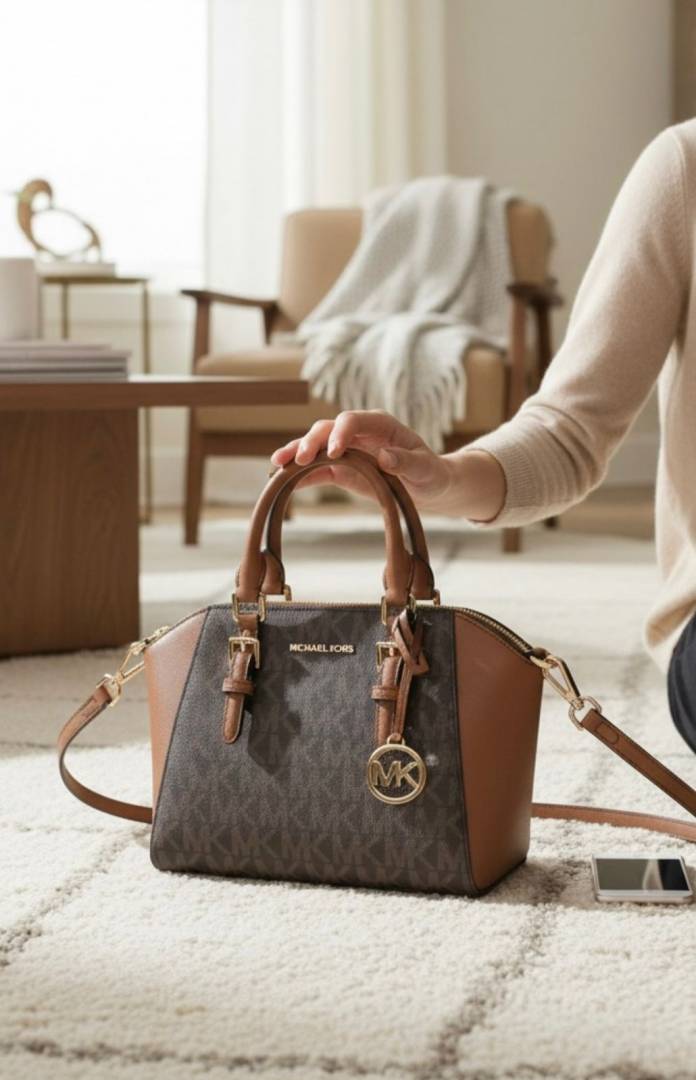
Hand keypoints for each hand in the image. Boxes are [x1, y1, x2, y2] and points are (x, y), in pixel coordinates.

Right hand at [270, 410, 454, 511]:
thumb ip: (407, 462)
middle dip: (312, 441)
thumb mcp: (425, 469)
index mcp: (380, 424)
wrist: (428, 486)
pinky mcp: (341, 469)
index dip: (340, 432)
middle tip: (301, 459)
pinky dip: (300, 474)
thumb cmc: (430, 473)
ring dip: (296, 453)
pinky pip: (318, 469)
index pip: (353, 419)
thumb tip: (385, 457)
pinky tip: (282, 480)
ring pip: (316, 446)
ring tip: (277, 463)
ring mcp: (347, 450)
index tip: (334, 451)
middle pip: (327, 429)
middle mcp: (358, 433)